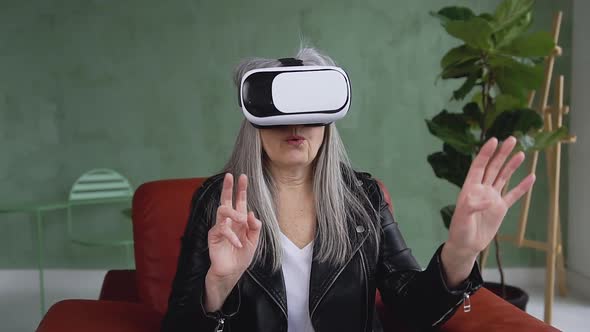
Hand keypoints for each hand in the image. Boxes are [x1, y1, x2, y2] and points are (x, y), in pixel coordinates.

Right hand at [205, 173, 261, 310]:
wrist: (232, 271)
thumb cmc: (242, 255)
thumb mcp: (254, 241)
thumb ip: (254, 227)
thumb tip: (250, 212)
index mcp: (239, 220)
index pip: (240, 201)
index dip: (241, 189)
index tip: (242, 176)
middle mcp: (229, 220)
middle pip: (226, 200)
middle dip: (228, 187)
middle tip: (230, 176)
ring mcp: (220, 227)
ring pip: (222, 210)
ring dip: (233, 212)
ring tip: (241, 220)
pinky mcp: (214, 236)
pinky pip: (221, 229)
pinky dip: (232, 236)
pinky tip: (238, 244)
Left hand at [447, 136, 535, 258]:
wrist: (466, 245)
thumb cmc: (459, 230)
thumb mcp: (462, 218)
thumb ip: (472, 206)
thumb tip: (489, 199)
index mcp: (470, 188)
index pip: (479, 166)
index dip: (486, 153)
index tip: (494, 141)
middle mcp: (482, 189)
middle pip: (493, 167)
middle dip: (501, 154)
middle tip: (511, 139)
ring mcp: (492, 198)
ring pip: (503, 177)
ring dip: (512, 166)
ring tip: (521, 153)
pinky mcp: (500, 208)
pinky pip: (513, 195)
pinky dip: (522, 187)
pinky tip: (531, 177)